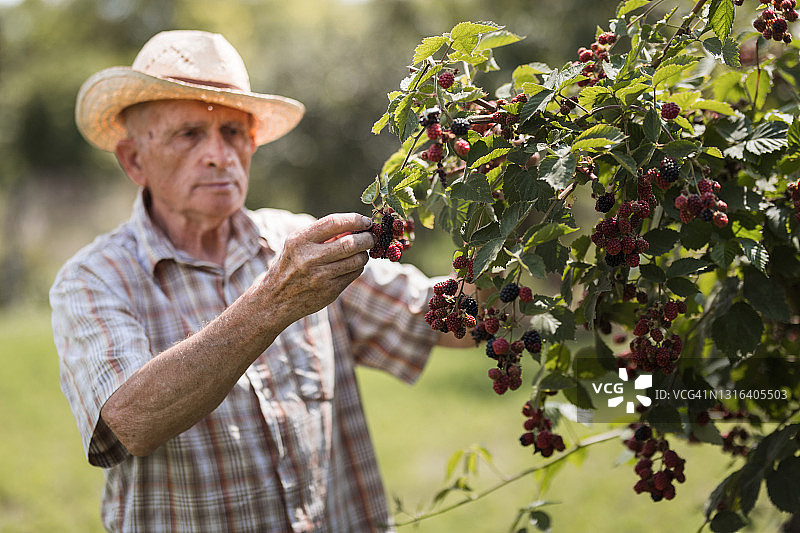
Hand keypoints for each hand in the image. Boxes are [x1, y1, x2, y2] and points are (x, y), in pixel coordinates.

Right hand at [258, 213, 374, 326]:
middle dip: (367, 238)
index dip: (354, 219)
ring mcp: (320, 276)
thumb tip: (356, 224)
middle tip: (371, 237)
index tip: (366, 221)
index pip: (334, 222)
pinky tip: (352, 265)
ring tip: (362, 251)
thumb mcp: (298, 244)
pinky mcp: (330, 290)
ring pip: (357, 260)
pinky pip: (354, 274)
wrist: (276, 298)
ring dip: (364, 254)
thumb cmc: (292, 263)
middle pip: (350, 243)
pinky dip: (358, 267)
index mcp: (300, 240)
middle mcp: (309, 258)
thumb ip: (323, 233)